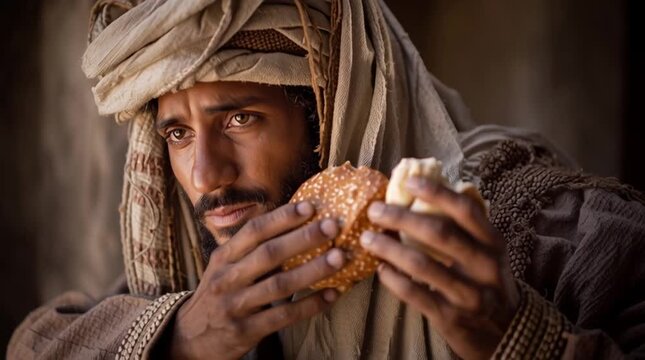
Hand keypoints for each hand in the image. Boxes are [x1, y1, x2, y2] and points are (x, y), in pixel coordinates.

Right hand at [170, 202, 344, 358]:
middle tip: (332, 226)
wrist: (188, 339)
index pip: (254, 231)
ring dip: (312, 270)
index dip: (282, 218)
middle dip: (303, 238)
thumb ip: (251, 251)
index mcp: (224, 257)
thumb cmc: (217, 296)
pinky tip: (331, 295)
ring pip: (279, 285)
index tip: (309, 206)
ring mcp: (236, 306)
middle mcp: (228, 279)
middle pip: (269, 254)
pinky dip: (309, 305)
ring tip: (340, 257)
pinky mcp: (245, 332)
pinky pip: (283, 317)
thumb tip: (294, 226)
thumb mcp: (224, 269)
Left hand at [360, 178, 519, 359]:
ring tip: (367, 239)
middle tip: (375, 211)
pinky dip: (393, 280)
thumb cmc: (487, 282)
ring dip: (389, 248)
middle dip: (401, 218)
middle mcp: (484, 266)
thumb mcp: (487, 253)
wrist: (505, 332)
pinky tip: (380, 269)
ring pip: (422, 264)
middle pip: (438, 233)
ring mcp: (469, 294)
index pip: (465, 211)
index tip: (410, 182)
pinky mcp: (451, 317)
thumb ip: (463, 230)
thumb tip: (422, 195)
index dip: (437, 193)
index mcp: (493, 244)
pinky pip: (415, 294)